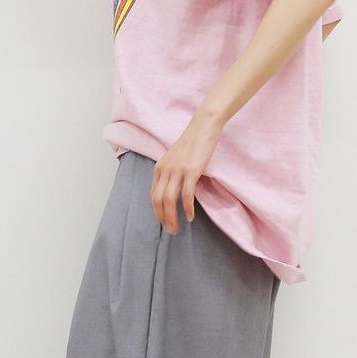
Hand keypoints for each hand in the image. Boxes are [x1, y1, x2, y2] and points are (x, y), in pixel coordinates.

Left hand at [150, 109, 222, 233]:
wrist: (203, 127)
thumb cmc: (192, 143)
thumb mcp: (176, 159)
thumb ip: (172, 172)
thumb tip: (173, 190)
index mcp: (160, 167)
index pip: (153, 195)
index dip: (157, 212)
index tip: (163, 222)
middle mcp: (165, 169)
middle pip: (158, 200)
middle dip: (163, 218)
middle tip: (170, 230)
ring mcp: (177, 170)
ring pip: (169, 200)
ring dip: (172, 217)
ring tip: (177, 228)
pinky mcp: (191, 171)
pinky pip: (186, 194)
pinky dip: (187, 208)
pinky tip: (190, 216)